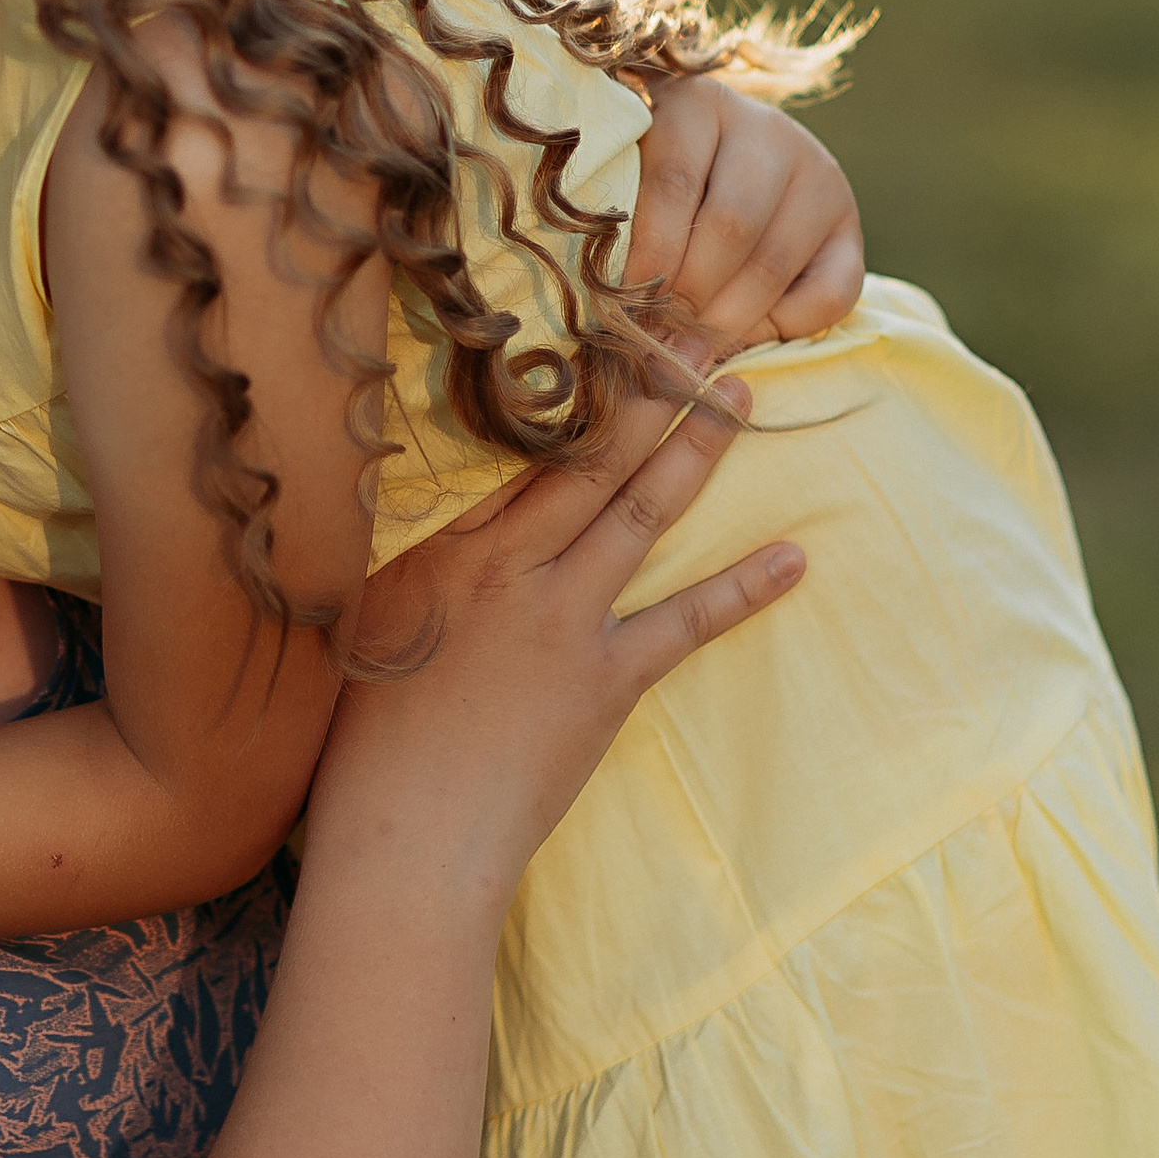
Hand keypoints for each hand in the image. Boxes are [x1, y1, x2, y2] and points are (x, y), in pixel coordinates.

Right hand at [328, 365, 801, 880]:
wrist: (406, 834)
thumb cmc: (366, 740)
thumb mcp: (365, 623)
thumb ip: (401, 558)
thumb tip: (425, 506)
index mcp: (441, 541)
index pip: (515, 442)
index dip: (567, 380)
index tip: (605, 323)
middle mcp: (506, 562)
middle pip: (589, 455)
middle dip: (646, 385)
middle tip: (697, 325)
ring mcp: (562, 617)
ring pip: (641, 512)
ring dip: (697, 450)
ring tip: (743, 396)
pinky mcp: (606, 679)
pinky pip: (687, 621)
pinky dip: (743, 590)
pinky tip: (793, 558)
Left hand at [629, 79, 861, 351]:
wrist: (728, 164)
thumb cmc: (656, 179)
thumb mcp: (631, 176)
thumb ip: (625, 228)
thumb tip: (620, 313)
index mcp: (700, 105)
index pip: (674, 182)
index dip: (649, 253)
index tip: (623, 304)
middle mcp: (769, 130)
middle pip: (731, 225)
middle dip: (689, 294)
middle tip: (659, 334)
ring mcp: (820, 174)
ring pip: (776, 262)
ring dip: (728, 320)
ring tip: (691, 348)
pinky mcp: (850, 224)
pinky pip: (831, 293)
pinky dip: (785, 326)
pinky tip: (748, 332)